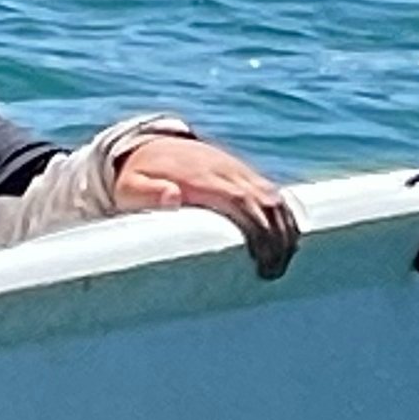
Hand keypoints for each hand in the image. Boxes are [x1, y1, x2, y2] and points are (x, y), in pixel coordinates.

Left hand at [112, 135, 299, 279]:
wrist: (148, 146)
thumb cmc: (136, 177)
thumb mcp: (130, 186)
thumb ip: (146, 192)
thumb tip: (172, 197)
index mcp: (201, 178)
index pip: (240, 200)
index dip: (256, 228)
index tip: (259, 259)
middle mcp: (225, 172)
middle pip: (265, 203)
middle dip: (276, 239)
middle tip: (271, 273)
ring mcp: (237, 172)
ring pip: (274, 199)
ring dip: (286, 231)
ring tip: (281, 265)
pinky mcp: (243, 175)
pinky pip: (273, 194)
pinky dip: (286, 218)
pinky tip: (288, 244)